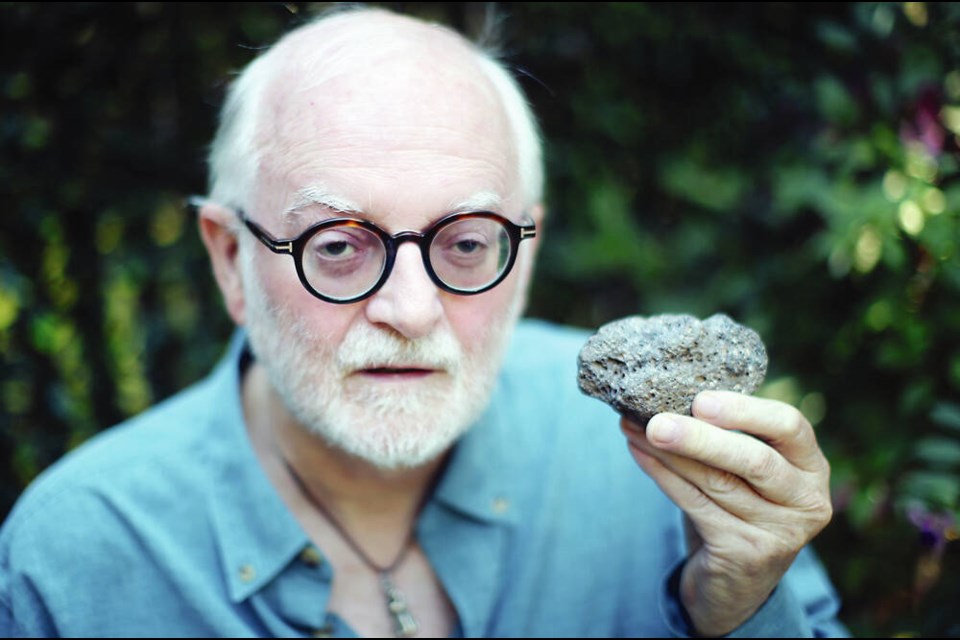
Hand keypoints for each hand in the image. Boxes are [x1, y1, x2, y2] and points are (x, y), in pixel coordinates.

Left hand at [621, 390, 832, 636]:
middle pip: (755, 460)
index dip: (746, 410)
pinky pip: (695, 505)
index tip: (700, 400)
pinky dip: (662, 476)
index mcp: (811, 467)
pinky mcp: (746, 554)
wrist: (736, 584)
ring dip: (669, 453)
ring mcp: (780, 532)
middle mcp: (806, 500)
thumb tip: (666, 392)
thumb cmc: (739, 508)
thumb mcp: (749, 472)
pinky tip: (639, 453)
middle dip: (701, 438)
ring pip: (717, 483)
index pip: (791, 426)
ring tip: (634, 427)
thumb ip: (728, 435)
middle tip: (656, 420)